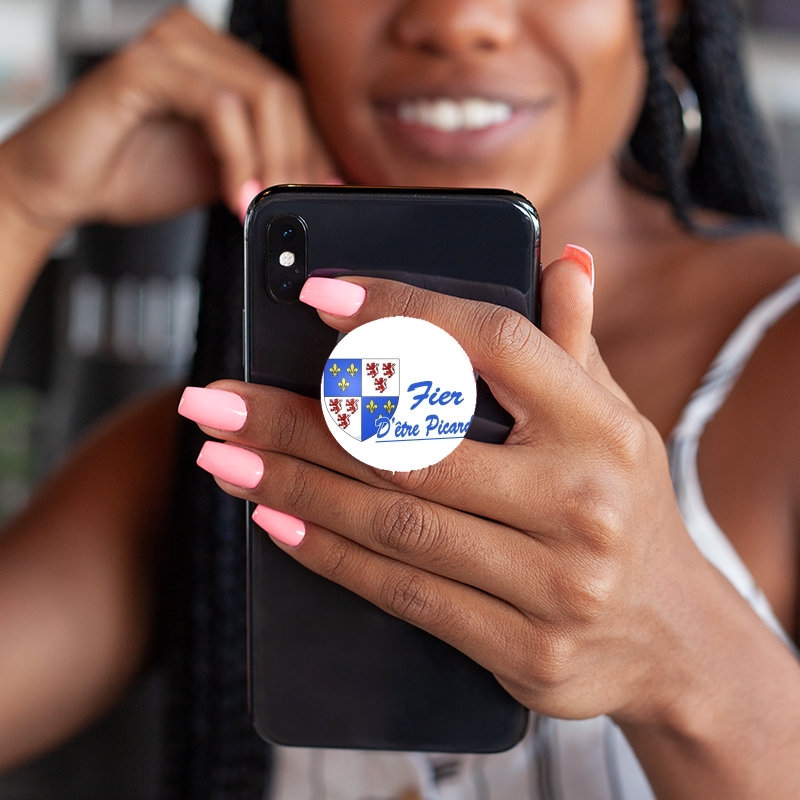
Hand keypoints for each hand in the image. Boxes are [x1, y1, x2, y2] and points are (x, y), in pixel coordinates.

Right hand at [0, 8, 335, 234]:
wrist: (64, 186)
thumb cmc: (131, 173)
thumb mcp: (220, 174)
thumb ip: (263, 167)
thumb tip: (315, 184)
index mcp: (217, 62)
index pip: (289, 99)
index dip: (313, 150)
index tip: (321, 195)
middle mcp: (197, 42)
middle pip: (283, 94)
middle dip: (298, 161)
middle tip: (293, 207)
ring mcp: (170, 46)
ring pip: (261, 96)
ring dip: (273, 161)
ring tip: (264, 206)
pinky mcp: (145, 65)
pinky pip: (219, 106)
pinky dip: (238, 157)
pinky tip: (236, 195)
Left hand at [183, 253, 714, 730]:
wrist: (672, 636)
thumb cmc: (623, 506)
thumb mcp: (614, 419)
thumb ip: (572, 343)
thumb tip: (560, 260)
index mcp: (602, 425)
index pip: (492, 343)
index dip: (401, 314)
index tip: (316, 296)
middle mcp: (582, 500)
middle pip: (413, 445)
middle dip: (298, 419)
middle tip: (215, 397)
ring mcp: (556, 583)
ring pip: (395, 523)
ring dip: (292, 484)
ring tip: (221, 455)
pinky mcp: (526, 650)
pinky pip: (406, 595)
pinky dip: (331, 555)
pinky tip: (275, 520)